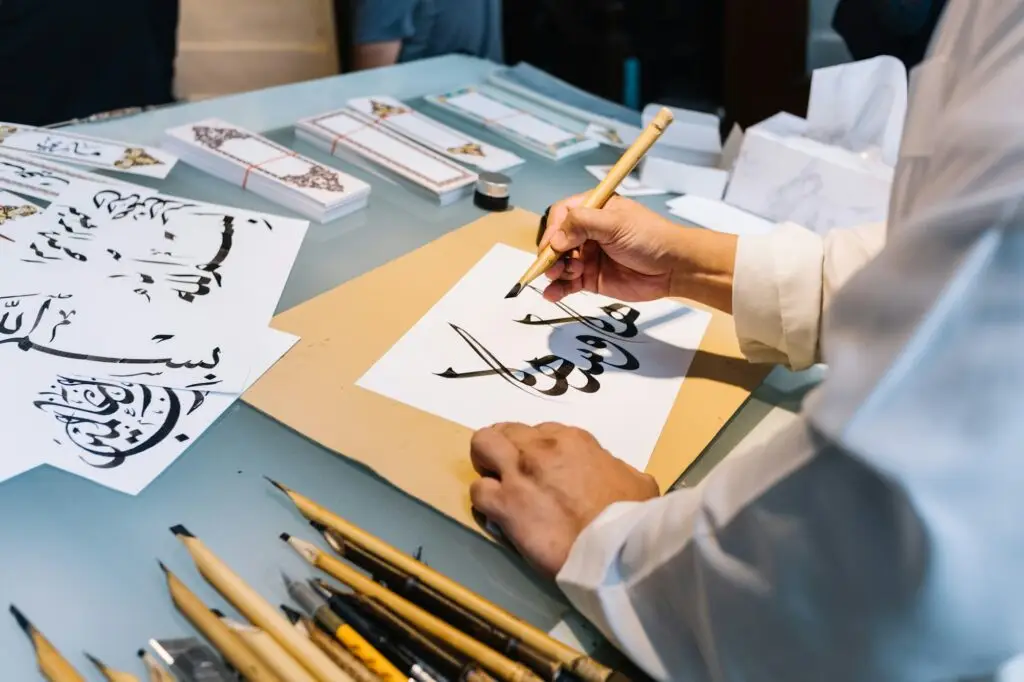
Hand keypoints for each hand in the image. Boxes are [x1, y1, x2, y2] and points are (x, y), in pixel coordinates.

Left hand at [469, 422, 658, 577]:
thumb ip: (617, 469)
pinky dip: (484, 499)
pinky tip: (495, 513)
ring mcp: (519, 473)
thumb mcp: (637, 481)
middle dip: (506, 447)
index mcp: (574, 441)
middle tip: (512, 471)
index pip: (543, 431)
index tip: (544, 467)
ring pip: (483, 445)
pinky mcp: (505, 504)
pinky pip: (478, 491)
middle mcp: (541, 448)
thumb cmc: (632, 517)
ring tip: (495, 483)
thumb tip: (612, 472)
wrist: (616, 549)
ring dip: (486, 462)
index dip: (539, 449)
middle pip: (507, 431)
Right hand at [540, 194, 687, 302]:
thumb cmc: (649, 237)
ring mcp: (588, 256)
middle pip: (556, 241)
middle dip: (551, 254)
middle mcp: (587, 232)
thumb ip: (583, 224)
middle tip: (554, 266)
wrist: (674, 268)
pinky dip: (557, 289)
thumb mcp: (616, 223)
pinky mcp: (591, 279)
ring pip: (559, 263)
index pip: (562, 215)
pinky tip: (552, 294)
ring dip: (555, 271)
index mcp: (594, 210)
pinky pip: (568, 283)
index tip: (551, 246)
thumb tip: (554, 239)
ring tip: (562, 276)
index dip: (553, 230)